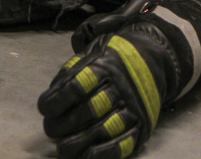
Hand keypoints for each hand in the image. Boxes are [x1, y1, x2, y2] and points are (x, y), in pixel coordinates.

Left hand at [39, 0, 200, 158]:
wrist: (154, 58)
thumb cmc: (115, 58)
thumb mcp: (94, 52)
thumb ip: (72, 71)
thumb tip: (51, 97)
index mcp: (106, 65)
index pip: (75, 86)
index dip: (56, 101)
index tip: (45, 107)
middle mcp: (121, 86)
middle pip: (86, 111)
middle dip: (61, 125)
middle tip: (52, 129)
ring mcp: (134, 107)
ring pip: (102, 130)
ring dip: (77, 143)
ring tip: (63, 146)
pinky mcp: (142, 124)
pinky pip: (122, 144)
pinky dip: (101, 153)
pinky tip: (86, 155)